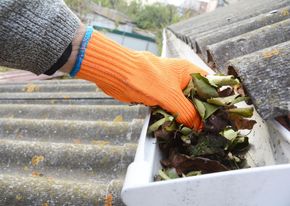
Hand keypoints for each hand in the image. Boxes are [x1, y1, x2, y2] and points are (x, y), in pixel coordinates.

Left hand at [74, 30, 207, 129]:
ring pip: (184, 105)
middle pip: (197, 97)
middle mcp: (181, 79)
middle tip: (209, 129)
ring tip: (196, 132)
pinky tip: (179, 128)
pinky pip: (171, 109)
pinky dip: (174, 118)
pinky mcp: (159, 96)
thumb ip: (186, 111)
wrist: (117, 74)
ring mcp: (170, 88)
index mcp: (189, 71)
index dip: (217, 100)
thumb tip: (198, 126)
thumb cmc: (144, 77)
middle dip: (201, 112)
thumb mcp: (170, 96)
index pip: (210, 85)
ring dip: (187, 117)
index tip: (221, 116)